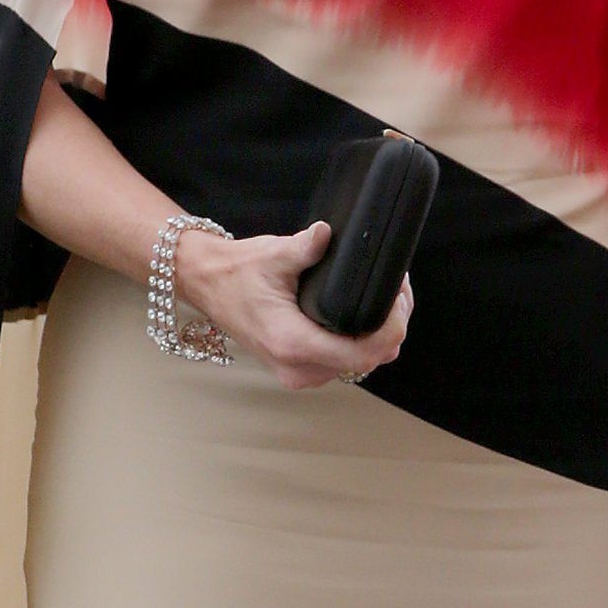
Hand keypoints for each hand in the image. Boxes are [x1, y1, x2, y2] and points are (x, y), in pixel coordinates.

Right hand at [176, 220, 413, 389]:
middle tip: (399, 291)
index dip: (391, 330)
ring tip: (388, 300)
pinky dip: (362, 342)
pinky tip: (366, 315)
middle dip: (392, 328)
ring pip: (359, 365)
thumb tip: (327, 234)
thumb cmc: (236, 273)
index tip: (398, 299)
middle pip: (368, 361)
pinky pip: (344, 363)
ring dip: (379, 337)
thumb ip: (305, 247)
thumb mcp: (272, 255)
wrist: (209, 285)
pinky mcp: (299, 368)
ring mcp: (299, 373)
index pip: (362, 354)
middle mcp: (298, 368)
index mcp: (292, 343)